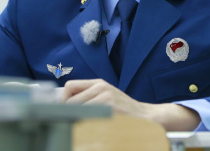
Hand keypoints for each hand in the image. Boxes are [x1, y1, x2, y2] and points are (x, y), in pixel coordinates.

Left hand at [61, 79, 199, 130]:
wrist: (145, 116)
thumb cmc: (124, 109)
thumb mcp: (106, 96)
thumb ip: (88, 95)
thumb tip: (63, 102)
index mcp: (98, 83)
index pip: (69, 86)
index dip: (63, 99)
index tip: (66, 110)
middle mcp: (101, 87)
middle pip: (70, 100)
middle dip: (69, 112)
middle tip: (75, 120)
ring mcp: (106, 97)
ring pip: (77, 110)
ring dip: (78, 119)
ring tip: (86, 124)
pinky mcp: (110, 108)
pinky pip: (88, 117)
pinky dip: (87, 124)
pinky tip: (93, 126)